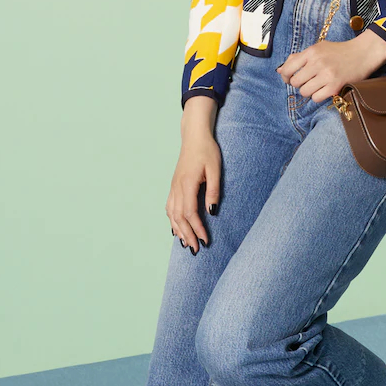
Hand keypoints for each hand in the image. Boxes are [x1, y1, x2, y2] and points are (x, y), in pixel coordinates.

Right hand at [168, 98, 220, 252]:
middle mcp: (177, 187)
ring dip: (179, 230)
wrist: (194, 136)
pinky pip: (169, 207)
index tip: (205, 241)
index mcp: (187, 183)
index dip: (197, 228)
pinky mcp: (174, 185)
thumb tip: (212, 212)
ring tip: (186, 244)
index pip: (190, 212)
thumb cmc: (207, 150)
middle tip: (197, 250)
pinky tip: (176, 229)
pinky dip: (172, 220)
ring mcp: (173, 186)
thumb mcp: (215, 169)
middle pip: (179, 217)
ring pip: (172, 214)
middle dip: (188, 235)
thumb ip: (214, 190)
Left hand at [277, 29, 385, 102]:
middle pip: (295, 82)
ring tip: (317, 85)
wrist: (362, 54)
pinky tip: (324, 89)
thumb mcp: (318, 48)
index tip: (289, 78)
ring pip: (304, 92)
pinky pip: (316, 98)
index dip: (285, 76)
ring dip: (309, 91)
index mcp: (311, 52)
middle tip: (307, 81)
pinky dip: (318, 96)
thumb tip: (279, 70)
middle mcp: (317, 63)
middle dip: (299, 84)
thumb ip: (298, 58)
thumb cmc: (338, 51)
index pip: (287, 68)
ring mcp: (326, 75)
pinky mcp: (335, 86)